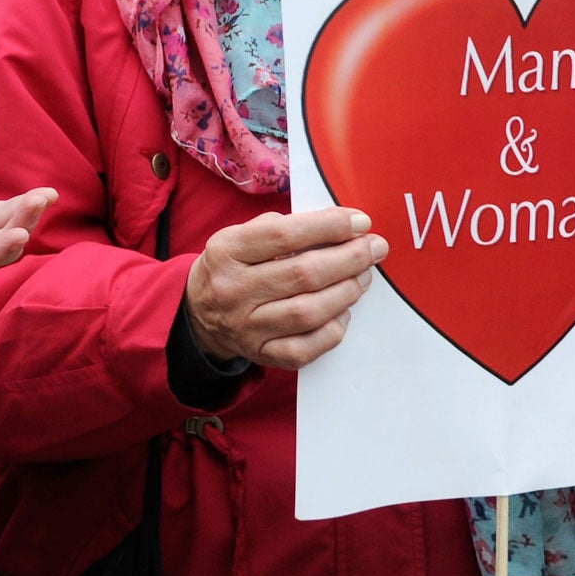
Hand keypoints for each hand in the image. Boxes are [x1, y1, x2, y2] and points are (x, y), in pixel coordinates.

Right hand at [185, 208, 384, 370]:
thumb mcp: (241, 236)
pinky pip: (306, 348)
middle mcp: (233, 290)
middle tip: (375, 248)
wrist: (199, 314)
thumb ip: (282, 228)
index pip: (284, 234)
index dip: (328, 226)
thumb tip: (340, 227)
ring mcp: (246, 326)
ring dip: (346, 291)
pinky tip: (342, 311)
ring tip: (363, 276)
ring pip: (309, 312)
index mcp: (226, 251)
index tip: (360, 221)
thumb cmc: (234, 267)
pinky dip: (333, 328)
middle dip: (349, 258)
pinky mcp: (261, 354)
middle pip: (303, 274)